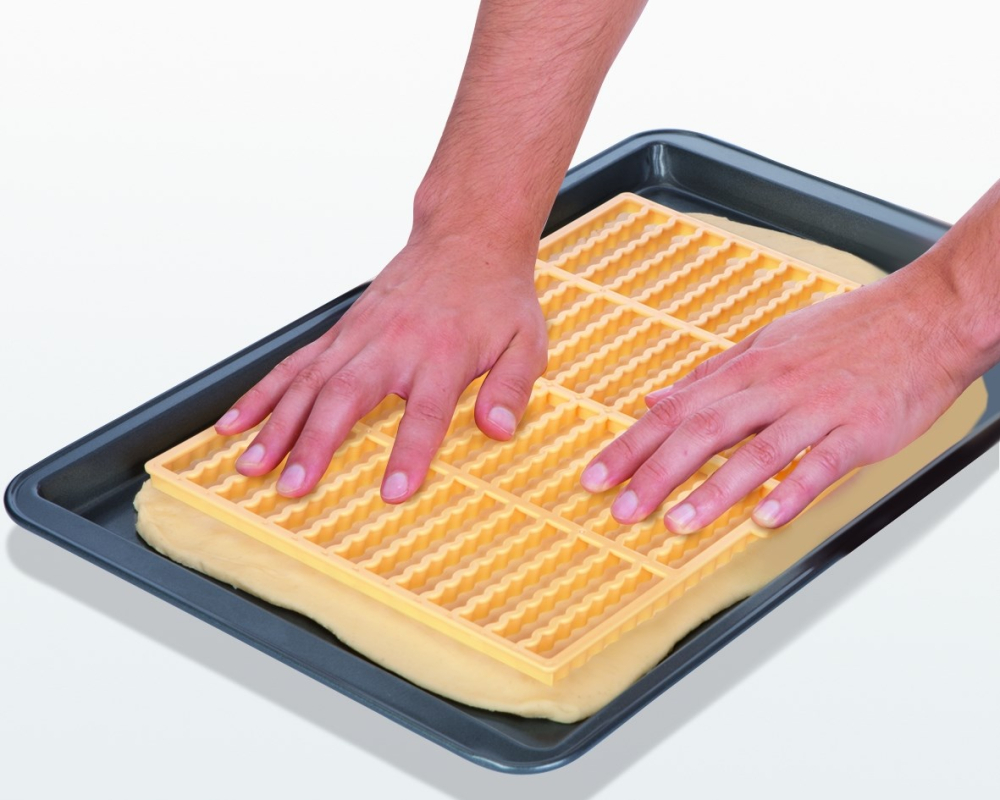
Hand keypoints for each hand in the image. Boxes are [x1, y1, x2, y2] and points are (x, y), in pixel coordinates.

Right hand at [214, 232, 547, 501]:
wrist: (467, 239)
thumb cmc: (495, 295)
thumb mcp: (527, 342)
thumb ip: (512, 387)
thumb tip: (498, 428)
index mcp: (442, 354)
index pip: (424, 412)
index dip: (408, 453)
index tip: (393, 492)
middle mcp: (393, 344)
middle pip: (346, 396)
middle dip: (315, 444)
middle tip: (292, 487)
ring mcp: (359, 336)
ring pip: (308, 382)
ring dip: (276, 426)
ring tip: (251, 465)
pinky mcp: (341, 332)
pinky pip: (295, 364)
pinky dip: (263, 394)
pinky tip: (239, 421)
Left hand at [579, 260, 973, 531]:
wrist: (927, 314)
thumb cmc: (849, 330)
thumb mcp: (768, 343)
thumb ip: (710, 376)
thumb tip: (658, 398)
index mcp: (749, 368)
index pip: (675, 410)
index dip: (631, 445)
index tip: (597, 475)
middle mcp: (775, 387)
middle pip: (702, 431)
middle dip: (654, 473)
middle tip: (620, 508)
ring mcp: (817, 409)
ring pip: (755, 451)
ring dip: (713, 491)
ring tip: (677, 523)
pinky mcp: (859, 430)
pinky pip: (822, 464)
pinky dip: (793, 490)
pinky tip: (767, 519)